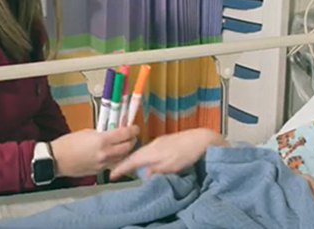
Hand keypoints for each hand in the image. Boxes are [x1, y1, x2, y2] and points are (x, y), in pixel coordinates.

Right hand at [50, 125, 138, 177]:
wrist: (56, 160)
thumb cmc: (69, 143)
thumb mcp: (88, 132)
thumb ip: (103, 132)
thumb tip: (114, 132)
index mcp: (102, 141)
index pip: (125, 134)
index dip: (133, 129)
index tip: (134, 127)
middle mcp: (106, 154)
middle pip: (128, 147)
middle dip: (132, 140)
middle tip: (131, 135)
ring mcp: (104, 164)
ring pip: (123, 156)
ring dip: (126, 150)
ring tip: (124, 143)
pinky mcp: (100, 171)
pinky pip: (114, 163)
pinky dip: (118, 157)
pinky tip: (114, 152)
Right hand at [109, 128, 226, 179]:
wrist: (201, 138)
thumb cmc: (187, 153)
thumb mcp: (172, 166)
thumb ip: (156, 170)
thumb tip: (143, 175)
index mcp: (152, 151)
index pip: (132, 160)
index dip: (121, 168)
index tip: (111, 175)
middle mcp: (153, 145)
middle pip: (135, 154)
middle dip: (124, 162)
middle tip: (116, 171)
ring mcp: (160, 141)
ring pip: (142, 151)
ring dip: (133, 159)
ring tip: (127, 166)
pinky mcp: (166, 141)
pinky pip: (149, 149)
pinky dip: (142, 155)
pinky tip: (145, 159)